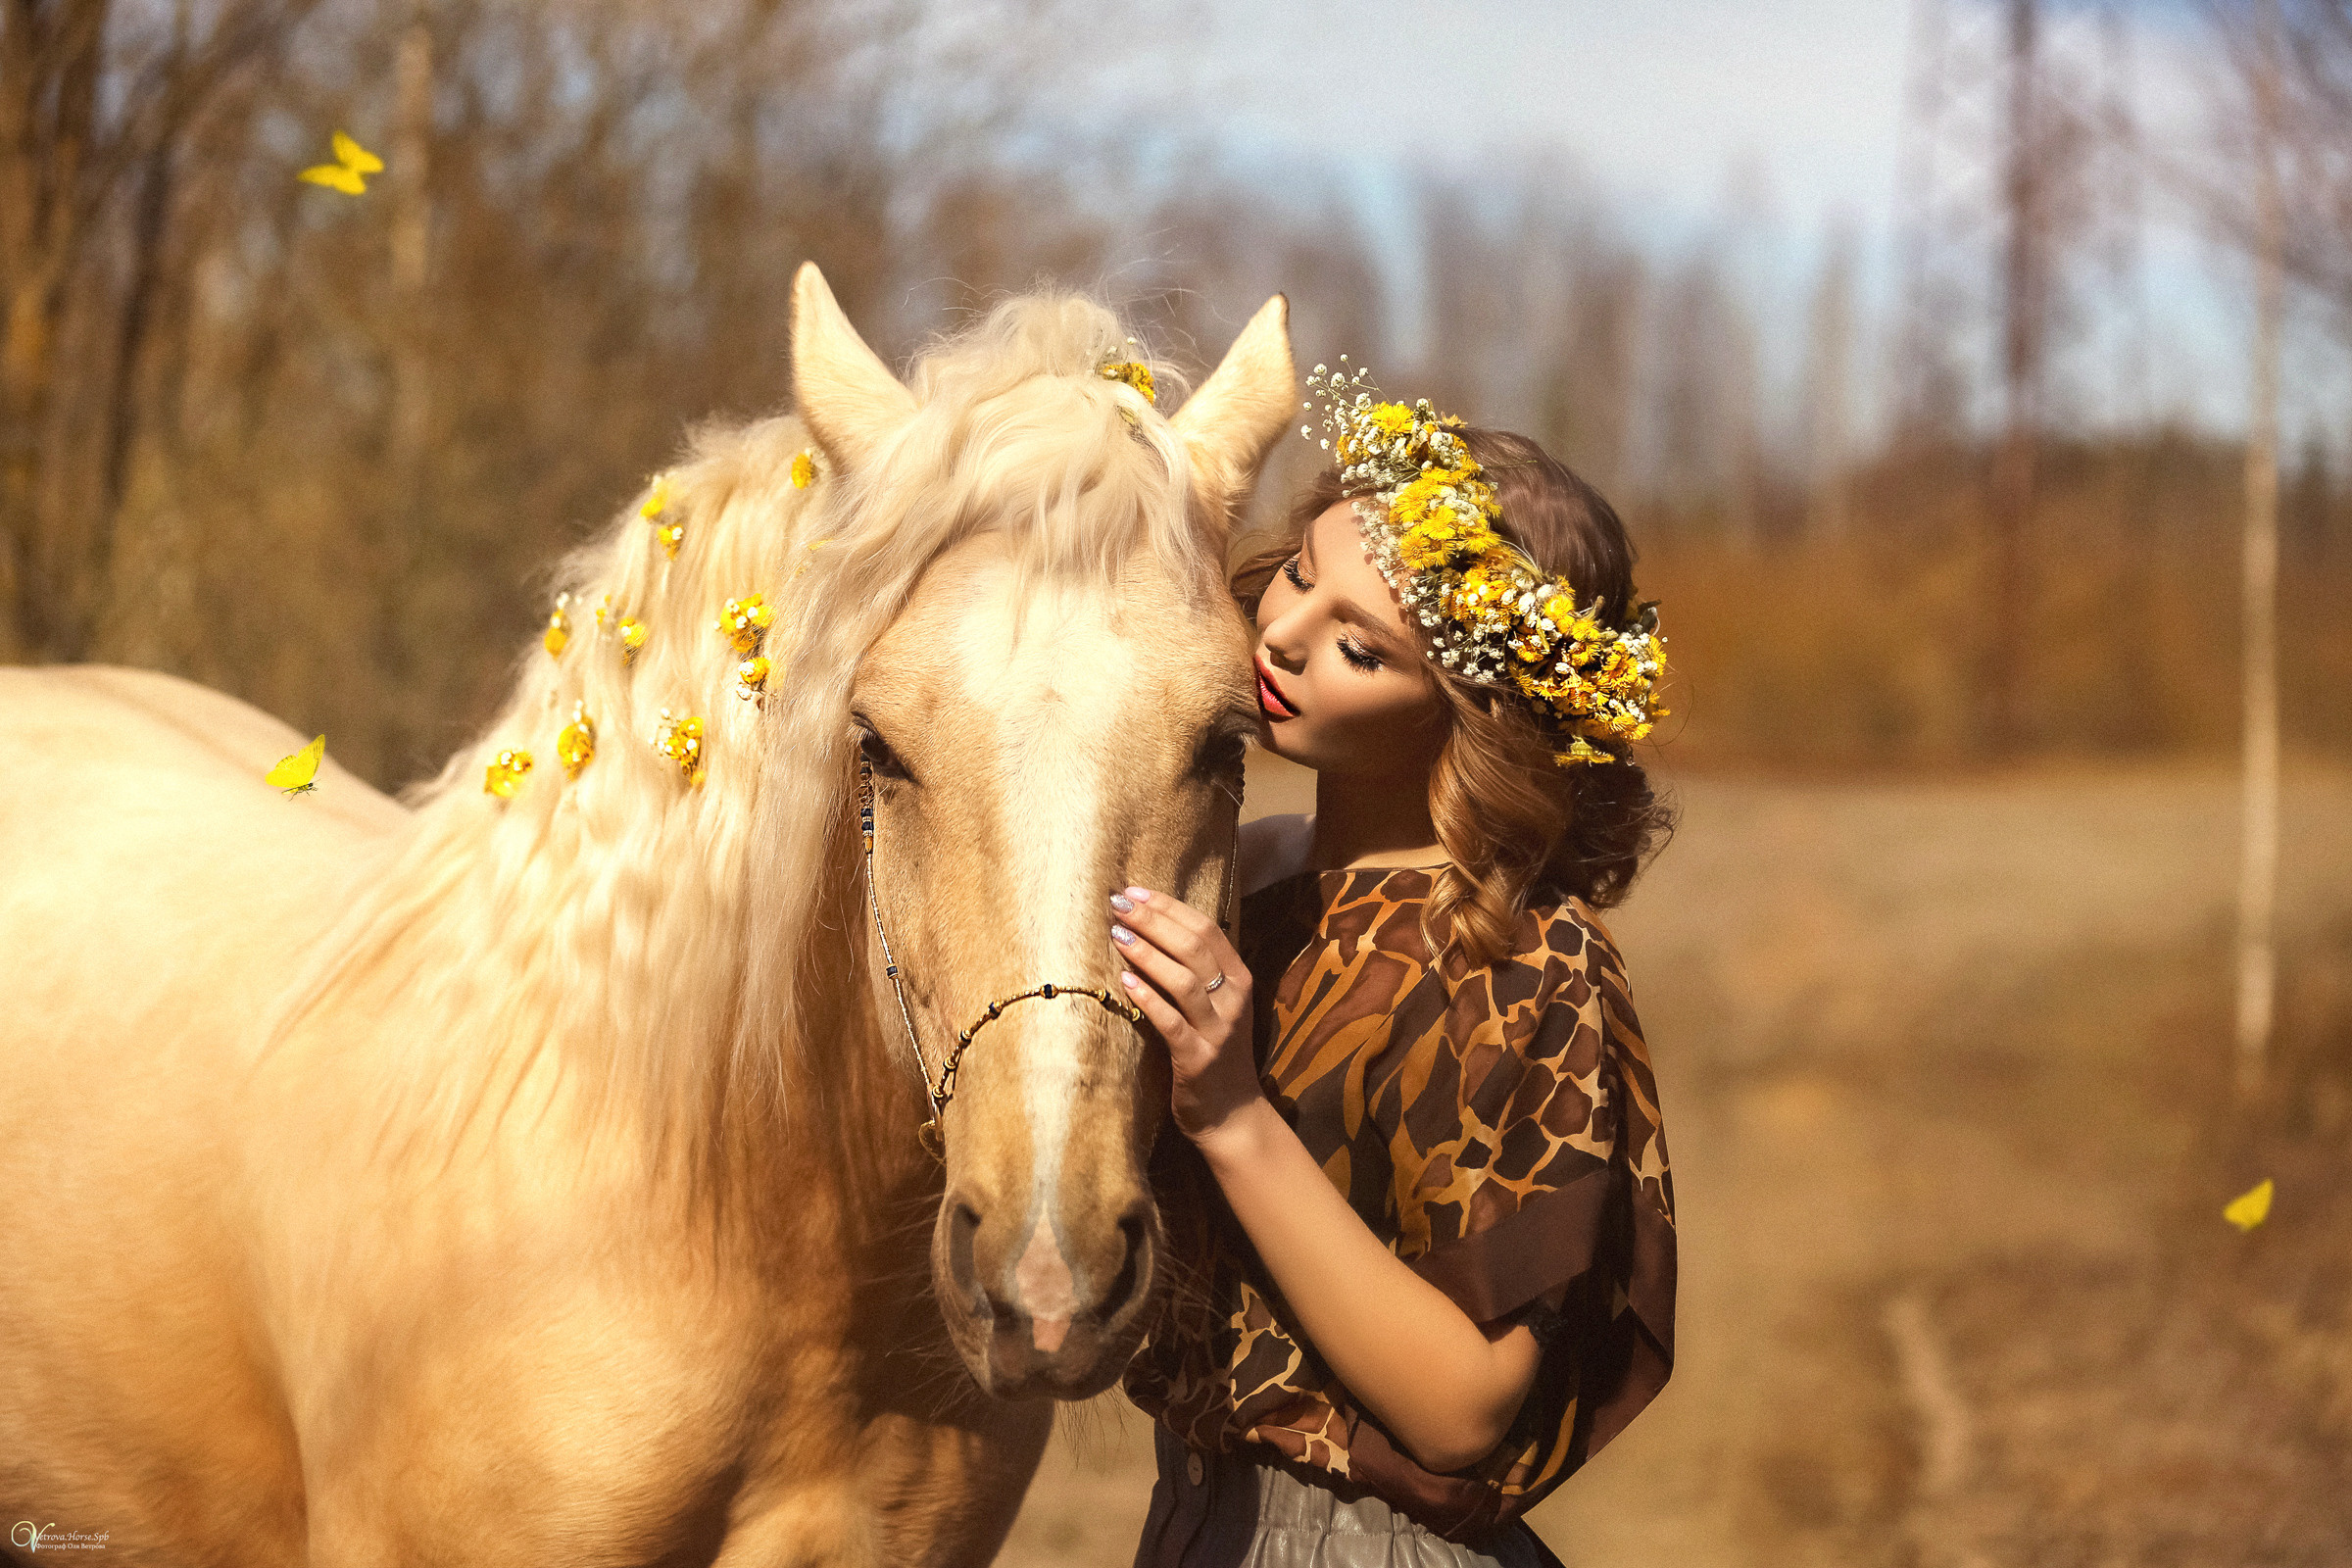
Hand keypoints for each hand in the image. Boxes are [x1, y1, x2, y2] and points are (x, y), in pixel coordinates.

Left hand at [1109, 884, 1259, 1142]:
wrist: (1232, 1115)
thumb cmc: (1216, 1053)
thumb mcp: (1218, 1007)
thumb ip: (1198, 971)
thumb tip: (1154, 926)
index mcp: (1240, 980)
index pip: (1207, 929)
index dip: (1169, 907)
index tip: (1135, 890)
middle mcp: (1234, 1001)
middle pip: (1194, 947)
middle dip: (1153, 921)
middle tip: (1118, 904)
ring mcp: (1218, 1031)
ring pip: (1184, 980)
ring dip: (1147, 953)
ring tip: (1117, 934)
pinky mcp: (1197, 1060)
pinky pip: (1171, 1022)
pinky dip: (1148, 998)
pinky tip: (1124, 981)